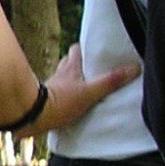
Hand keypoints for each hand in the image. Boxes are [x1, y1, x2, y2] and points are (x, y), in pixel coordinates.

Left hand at [24, 45, 140, 137]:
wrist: (30, 117)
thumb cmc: (59, 103)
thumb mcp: (89, 92)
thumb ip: (110, 82)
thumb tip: (134, 68)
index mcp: (70, 68)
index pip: (76, 50)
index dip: (84, 48)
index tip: (94, 49)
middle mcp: (58, 75)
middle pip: (68, 63)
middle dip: (78, 64)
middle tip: (91, 69)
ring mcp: (50, 87)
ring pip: (61, 79)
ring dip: (69, 81)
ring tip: (81, 87)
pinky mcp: (44, 101)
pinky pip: (55, 95)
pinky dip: (61, 96)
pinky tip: (67, 104)